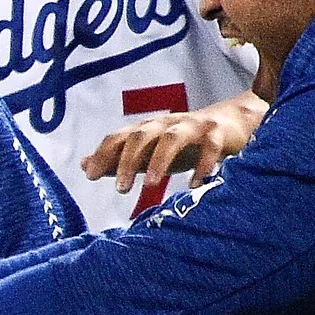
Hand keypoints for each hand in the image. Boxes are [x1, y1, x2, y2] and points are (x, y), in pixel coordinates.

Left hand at [80, 91, 262, 192]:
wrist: (232, 124)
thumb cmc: (183, 144)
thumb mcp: (149, 152)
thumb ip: (118, 159)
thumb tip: (83, 165)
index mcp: (146, 129)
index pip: (117, 137)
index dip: (102, 154)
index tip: (90, 176)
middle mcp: (165, 125)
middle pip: (140, 136)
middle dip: (127, 161)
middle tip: (120, 190)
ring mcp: (192, 127)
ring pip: (171, 138)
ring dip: (158, 160)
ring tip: (149, 185)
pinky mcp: (218, 133)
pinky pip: (209, 147)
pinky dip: (202, 165)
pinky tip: (194, 184)